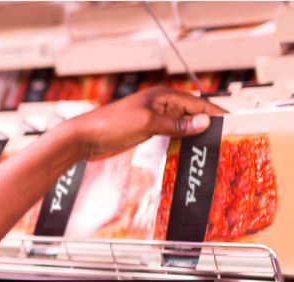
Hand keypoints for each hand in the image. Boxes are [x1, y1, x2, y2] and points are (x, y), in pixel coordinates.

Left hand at [63, 87, 226, 161]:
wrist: (82, 138)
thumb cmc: (111, 125)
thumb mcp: (147, 124)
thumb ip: (176, 125)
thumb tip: (205, 122)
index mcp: (163, 96)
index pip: (197, 103)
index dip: (216, 113)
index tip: (233, 124)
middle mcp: (160, 105)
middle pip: (191, 114)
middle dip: (207, 125)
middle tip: (225, 140)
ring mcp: (153, 119)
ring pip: (181, 126)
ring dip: (194, 135)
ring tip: (211, 147)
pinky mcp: (144, 132)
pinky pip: (169, 135)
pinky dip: (180, 141)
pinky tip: (188, 151)